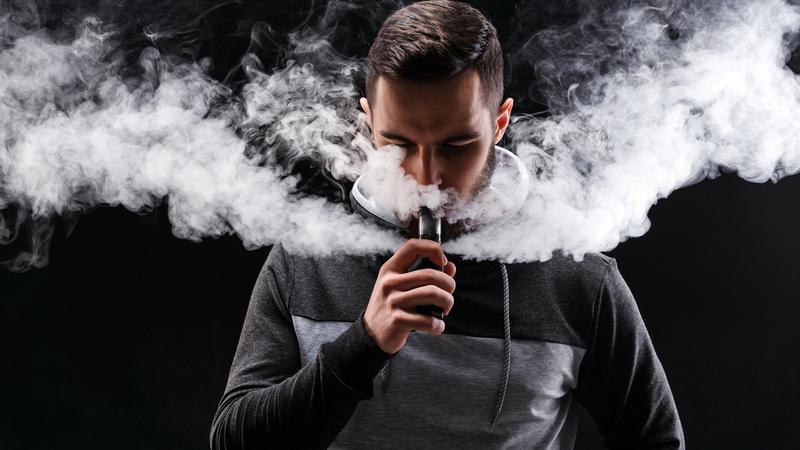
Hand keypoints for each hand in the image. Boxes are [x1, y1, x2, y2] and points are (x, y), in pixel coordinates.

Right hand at [363, 239, 456, 353]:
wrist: (371, 333)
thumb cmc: (391, 306)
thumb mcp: (399, 285)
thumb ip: (423, 274)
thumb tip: (451, 268)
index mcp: (390, 270)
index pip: (412, 246)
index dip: (433, 249)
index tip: (443, 262)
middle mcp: (389, 283)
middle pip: (430, 274)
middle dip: (449, 284)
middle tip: (449, 293)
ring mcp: (392, 302)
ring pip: (433, 294)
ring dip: (447, 302)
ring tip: (445, 308)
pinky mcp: (397, 321)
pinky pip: (428, 321)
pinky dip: (438, 325)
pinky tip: (436, 326)